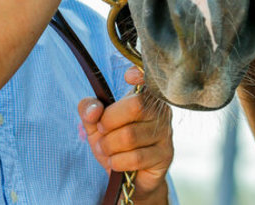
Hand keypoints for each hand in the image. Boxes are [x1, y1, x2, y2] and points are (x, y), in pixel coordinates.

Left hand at [78, 66, 173, 203]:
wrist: (130, 179)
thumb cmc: (114, 146)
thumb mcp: (95, 126)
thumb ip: (89, 110)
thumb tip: (93, 109)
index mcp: (144, 98)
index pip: (146, 80)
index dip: (139, 74)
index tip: (127, 76)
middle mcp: (160, 112)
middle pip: (135, 106)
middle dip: (109, 122)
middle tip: (102, 132)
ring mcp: (165, 133)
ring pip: (131, 135)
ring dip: (110, 146)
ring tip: (106, 150)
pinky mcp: (165, 155)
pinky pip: (136, 157)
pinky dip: (118, 162)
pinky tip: (116, 163)